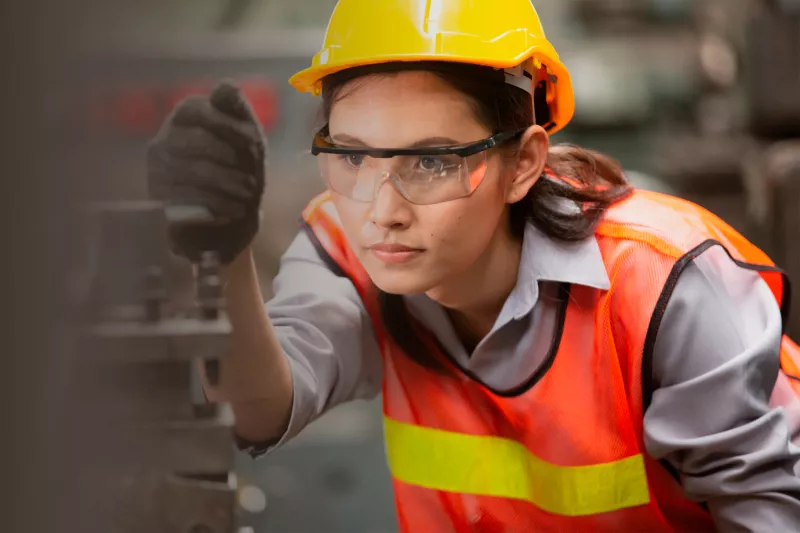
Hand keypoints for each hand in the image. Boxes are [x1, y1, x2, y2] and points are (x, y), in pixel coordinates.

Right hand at [147, 80, 266, 263]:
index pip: (197, 110)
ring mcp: (157, 168)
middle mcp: (165, 138)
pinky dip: (219, 204)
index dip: (228, 125)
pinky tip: (236, 209)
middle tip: (253, 180)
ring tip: (248, 195)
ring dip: (230, 184)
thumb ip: (238, 110)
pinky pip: (190, 197)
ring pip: (197, 171)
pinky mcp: (158, 196)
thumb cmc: (239, 169)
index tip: (254, 143)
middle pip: (199, 142)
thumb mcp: (247, 138)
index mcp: (186, 116)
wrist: (227, 218)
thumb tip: (227, 86)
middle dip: (232, 161)